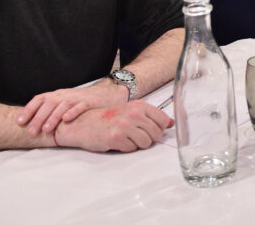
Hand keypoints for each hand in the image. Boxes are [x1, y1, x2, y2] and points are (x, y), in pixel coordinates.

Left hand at [17, 80, 129, 135]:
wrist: (107, 94)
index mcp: (57, 94)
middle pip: (49, 103)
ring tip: (46, 129)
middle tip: (31, 131)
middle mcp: (65, 94)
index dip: (28, 109)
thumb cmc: (82, 102)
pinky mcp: (90, 102)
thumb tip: (32, 124)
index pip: (39, 99)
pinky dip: (73, 112)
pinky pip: (80, 106)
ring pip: (62, 105)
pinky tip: (66, 119)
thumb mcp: (65, 103)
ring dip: (53, 117)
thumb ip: (51, 110)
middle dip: (38, 117)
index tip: (19, 122)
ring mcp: (78, 97)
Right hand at [53, 101, 173, 152]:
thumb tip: (171, 123)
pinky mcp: (116, 138)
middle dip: (149, 139)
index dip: (160, 128)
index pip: (163, 120)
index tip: (154, 130)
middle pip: (156, 134)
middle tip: (136, 136)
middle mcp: (133, 114)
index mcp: (139, 106)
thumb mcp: (131, 111)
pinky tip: (118, 142)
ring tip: (127, 138)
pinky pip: (132, 149)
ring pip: (146, 143)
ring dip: (138, 144)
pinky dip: (127, 148)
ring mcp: (124, 126)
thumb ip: (151, 116)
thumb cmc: (108, 118)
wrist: (83, 123)